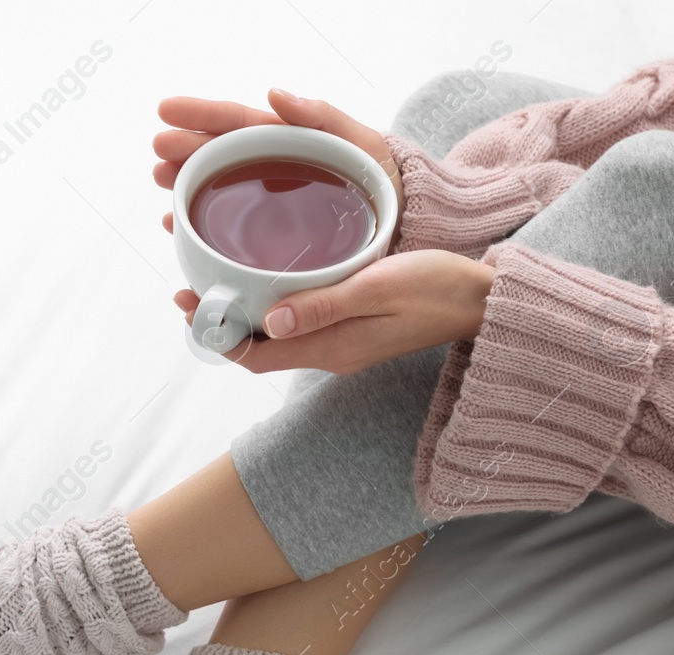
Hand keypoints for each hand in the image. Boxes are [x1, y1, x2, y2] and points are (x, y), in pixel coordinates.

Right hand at [153, 88, 404, 235]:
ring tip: (162, 184)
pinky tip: (178, 228)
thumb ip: (323, 117)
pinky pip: (224, 230)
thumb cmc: (383, 178)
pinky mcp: (265, 237)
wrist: (401, 227)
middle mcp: (268, 170)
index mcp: (286, 141)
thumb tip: (276, 94)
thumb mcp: (362, 140)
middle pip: (216, 156)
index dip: (201, 114)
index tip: (166, 110)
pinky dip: (198, 228)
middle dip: (183, 151)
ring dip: (183, 186)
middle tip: (157, 152)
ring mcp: (264, 203)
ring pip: (214, 190)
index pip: (237, 123)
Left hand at [173, 249, 495, 374]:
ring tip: (214, 280)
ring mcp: (341, 343)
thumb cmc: (440, 286)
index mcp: (333, 349)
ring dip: (243, 315)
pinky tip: (263, 279)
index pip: (258, 356)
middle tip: (188, 288)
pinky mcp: (351, 328)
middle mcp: (331, 353)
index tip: (189, 306)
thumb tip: (270, 319)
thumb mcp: (379, 287)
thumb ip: (325, 305)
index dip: (218, 337)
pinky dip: (271, 306)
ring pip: (277, 336)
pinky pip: (298, 324)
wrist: (485, 300)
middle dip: (222, 324)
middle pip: (260, 348)